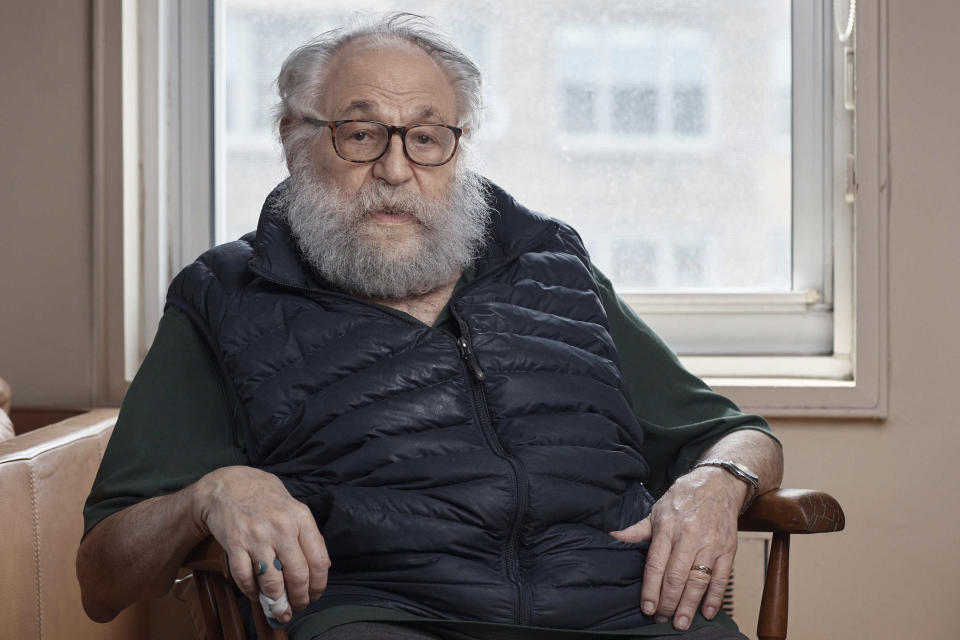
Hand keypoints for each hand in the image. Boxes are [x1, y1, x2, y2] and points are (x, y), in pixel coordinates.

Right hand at [191, 466, 330, 623]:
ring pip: (272, 581)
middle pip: (297, 575)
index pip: (318, 560)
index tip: (315, 595)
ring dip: (277, 601)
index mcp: (301, 518)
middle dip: (300, 598)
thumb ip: (308, 535)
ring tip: (279, 608)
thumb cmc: (266, 498)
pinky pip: (245, 577)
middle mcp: (281, 527)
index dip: (319, 584)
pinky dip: (251, 591)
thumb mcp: (294, 509)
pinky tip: (256, 594)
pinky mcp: (235, 544)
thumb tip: (322, 567)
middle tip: (297, 605)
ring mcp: (257, 536)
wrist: (229, 485)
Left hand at [609, 466, 745, 630]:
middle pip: (676, 577)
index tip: (647, 608)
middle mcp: (689, 537)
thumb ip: (637, 530)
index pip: (656, 564)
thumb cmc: (683, 498)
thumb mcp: (656, 510)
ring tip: (681, 623)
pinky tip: (706, 612)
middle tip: (661, 620)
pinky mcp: (728, 549)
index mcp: (667, 528)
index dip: (651, 589)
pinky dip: (715, 597)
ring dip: (689, 605)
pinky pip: (722, 578)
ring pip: (698, 581)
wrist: (718, 484)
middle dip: (668, 603)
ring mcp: (710, 544)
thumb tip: (613, 537)